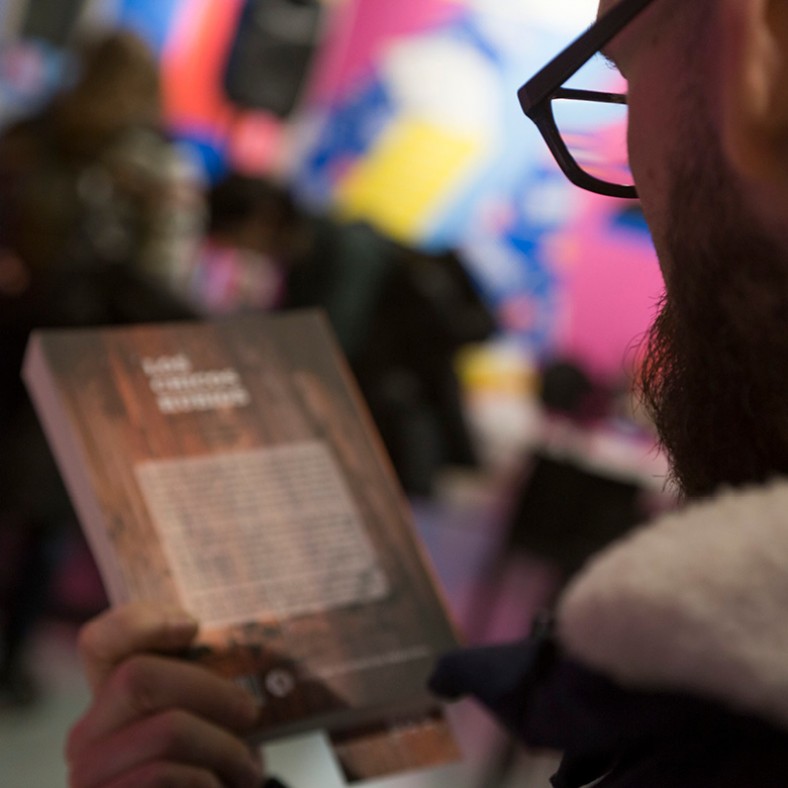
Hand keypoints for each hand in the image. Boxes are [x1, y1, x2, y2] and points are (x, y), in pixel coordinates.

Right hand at [66, 603, 264, 786]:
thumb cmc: (215, 763)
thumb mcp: (213, 713)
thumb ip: (209, 675)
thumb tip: (231, 643)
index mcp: (110, 697)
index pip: (101, 640)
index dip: (141, 622)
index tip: (192, 627)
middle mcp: (88, 734)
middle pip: (139, 677)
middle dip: (211, 691)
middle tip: (250, 712)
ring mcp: (90, 775)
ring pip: (166, 729)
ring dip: (224, 747)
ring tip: (246, 766)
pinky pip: (163, 774)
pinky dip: (208, 781)